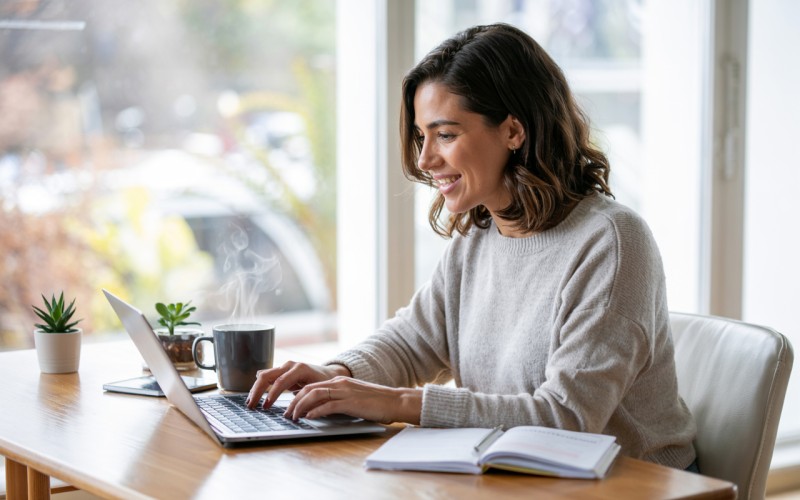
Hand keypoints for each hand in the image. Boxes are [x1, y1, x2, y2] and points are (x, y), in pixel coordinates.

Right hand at [245, 360, 349, 409]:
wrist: (329, 374)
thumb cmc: (326, 384)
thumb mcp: (320, 391)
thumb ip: (310, 399)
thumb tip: (300, 412)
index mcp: (300, 369)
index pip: (281, 381)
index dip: (272, 394)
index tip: (266, 406)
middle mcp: (290, 365)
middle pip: (267, 376)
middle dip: (257, 391)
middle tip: (251, 405)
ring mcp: (285, 367)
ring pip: (264, 375)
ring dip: (256, 389)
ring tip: (250, 403)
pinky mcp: (281, 371)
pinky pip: (267, 377)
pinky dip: (260, 386)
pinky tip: (254, 397)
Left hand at [284, 377, 421, 424]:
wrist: (395, 401)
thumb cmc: (376, 402)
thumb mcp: (353, 398)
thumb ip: (337, 400)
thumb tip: (320, 409)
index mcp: (339, 381)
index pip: (311, 385)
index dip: (297, 395)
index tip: (289, 406)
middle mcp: (340, 383)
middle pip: (309, 389)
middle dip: (293, 402)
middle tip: (286, 414)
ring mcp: (345, 391)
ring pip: (314, 395)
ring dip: (300, 406)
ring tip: (294, 417)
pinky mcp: (351, 402)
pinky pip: (328, 405)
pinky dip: (316, 411)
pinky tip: (309, 418)